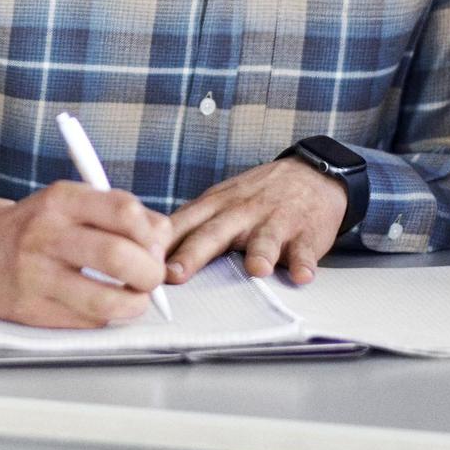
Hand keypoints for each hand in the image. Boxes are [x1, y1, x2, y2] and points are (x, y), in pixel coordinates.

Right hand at [0, 185, 172, 327]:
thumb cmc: (38, 226)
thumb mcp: (72, 203)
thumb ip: (118, 215)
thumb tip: (162, 243)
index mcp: (62, 199)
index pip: (125, 211)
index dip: (153, 233)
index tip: (155, 245)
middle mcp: (46, 234)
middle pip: (119, 256)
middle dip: (150, 273)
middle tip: (151, 278)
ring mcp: (35, 274)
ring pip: (106, 300)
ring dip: (134, 304)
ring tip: (134, 299)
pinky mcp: (29, 309)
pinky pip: (87, 321)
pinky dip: (105, 317)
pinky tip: (99, 305)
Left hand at [166, 159, 345, 285]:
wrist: (311, 175)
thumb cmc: (256, 197)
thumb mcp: (220, 201)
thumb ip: (191, 226)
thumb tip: (148, 254)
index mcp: (216, 206)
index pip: (182, 224)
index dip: (160, 243)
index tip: (139, 262)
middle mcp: (242, 212)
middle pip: (214, 233)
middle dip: (192, 254)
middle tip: (174, 274)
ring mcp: (275, 221)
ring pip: (265, 239)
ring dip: (260, 253)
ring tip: (256, 270)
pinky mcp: (305, 233)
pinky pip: (305, 250)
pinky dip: (304, 262)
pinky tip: (301, 275)